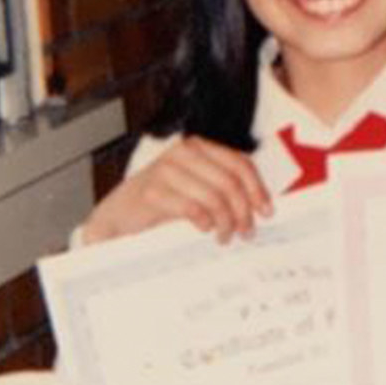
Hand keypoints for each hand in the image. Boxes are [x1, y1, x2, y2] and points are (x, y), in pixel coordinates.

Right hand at [82, 136, 270, 245]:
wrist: (118, 215)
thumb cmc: (159, 203)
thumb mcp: (194, 189)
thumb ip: (220, 188)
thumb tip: (258, 204)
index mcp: (197, 147)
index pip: (239, 163)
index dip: (257, 189)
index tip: (267, 211)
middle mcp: (183, 153)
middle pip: (230, 182)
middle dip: (243, 211)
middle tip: (246, 231)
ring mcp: (167, 170)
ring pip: (214, 197)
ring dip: (225, 222)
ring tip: (225, 237)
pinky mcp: (154, 191)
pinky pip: (192, 209)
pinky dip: (204, 222)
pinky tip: (205, 230)